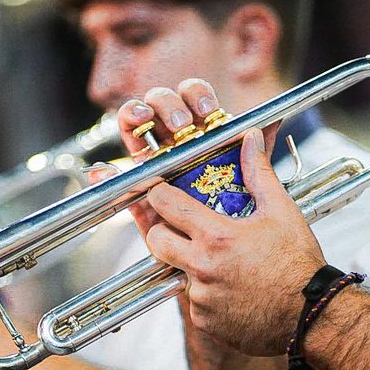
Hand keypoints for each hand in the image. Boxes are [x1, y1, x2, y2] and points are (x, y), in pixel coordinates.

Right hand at [114, 79, 278, 241]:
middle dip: (167, 106)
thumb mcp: (266, 198)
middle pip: (162, 110)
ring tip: (142, 119)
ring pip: (139, 137)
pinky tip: (103, 168)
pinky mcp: (145, 203)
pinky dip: (108, 175)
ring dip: (135, 118)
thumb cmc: (259, 232)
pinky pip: (124, 186)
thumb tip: (266, 126)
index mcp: (208, 136)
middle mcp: (180, 149)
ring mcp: (159, 173)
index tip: (207, 112)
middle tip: (184, 126)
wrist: (247, 273)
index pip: (194, 99)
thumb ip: (261, 164)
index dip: (195, 96)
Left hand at [130, 110, 324, 354]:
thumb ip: (259, 173)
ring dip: (192, 267)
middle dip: (161, 231)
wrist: (311, 314)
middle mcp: (202, 268)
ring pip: (178, 274)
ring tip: (225, 265)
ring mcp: (201, 298)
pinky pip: (196, 304)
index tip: (160, 192)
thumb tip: (251, 138)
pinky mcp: (205, 322)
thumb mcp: (281, 211)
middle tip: (179, 229)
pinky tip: (233, 291)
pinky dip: (209, 297)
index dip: (158, 194)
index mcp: (217, 236)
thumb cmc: (299, 264)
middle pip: (156, 241)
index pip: (166, 205)